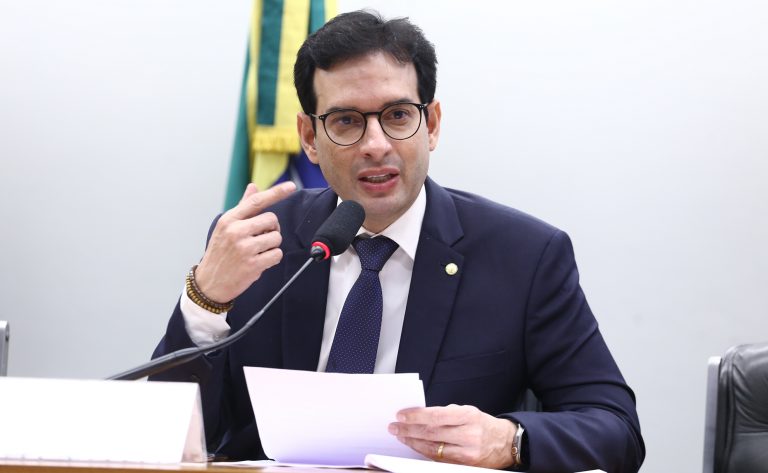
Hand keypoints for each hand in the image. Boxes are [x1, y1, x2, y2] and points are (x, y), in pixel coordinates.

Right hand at [194, 181, 295, 302]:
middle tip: (261, 238)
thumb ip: (242, 208)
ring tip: (258, 251)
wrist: (209, 282)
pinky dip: (273, 258)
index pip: (256, 201)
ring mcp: (244, 248)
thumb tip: (253, 187)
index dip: (276, 192)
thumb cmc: (220, 253)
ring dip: (272, 245)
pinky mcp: (252, 264)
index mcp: (229, 219)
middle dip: (272, 229)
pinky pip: (276, 254)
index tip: (291, 186)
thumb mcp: (226, 227)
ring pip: (276, 238)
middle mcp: (235, 231)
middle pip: (272, 220)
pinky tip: (260, 261)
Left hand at [388, 404, 516, 468]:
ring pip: (433, 448)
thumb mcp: (468, 411)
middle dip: (409, 430)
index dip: (416, 416)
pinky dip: (424, 452)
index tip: (401, 415)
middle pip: (432, 433)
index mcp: (468, 416)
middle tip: (394, 427)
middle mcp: (468, 435)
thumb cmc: (483, 424)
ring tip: (401, 436)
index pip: (436, 416)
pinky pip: (439, 459)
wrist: (506, 444)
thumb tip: (420, 415)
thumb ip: (446, 413)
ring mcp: (466, 453)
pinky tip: (415, 446)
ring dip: (413, 442)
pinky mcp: (464, 465)